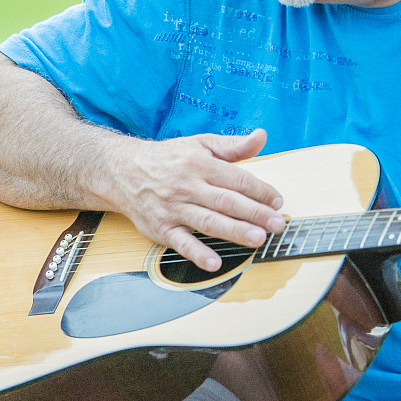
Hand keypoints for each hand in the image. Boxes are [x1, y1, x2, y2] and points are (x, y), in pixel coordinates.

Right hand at [108, 129, 286, 271]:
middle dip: (255, 213)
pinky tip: (214, 263)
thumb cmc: (166, 159)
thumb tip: (262, 137)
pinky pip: (181, 243)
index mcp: (199, 164)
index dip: (260, 191)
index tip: (278, 202)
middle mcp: (187, 186)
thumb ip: (232, 145)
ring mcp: (174, 209)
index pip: (237, 179)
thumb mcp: (199, 144)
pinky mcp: (161, 228)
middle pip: (226, 201)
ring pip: (208, 222)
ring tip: (257, 239)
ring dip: (234, 231)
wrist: (122, 171)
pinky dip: (197, 254)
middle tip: (277, 225)